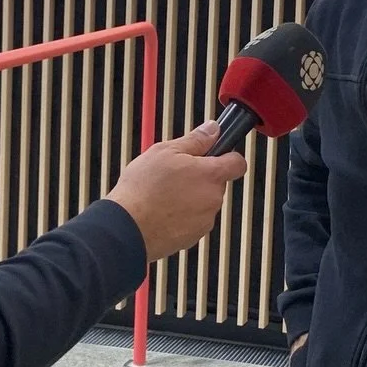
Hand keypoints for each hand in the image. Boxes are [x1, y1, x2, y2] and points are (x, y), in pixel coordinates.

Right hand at [107, 123, 246, 263]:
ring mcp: (204, 220)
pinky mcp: (193, 236)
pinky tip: (162, 211)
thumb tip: (212, 130)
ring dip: (190, 197)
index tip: (216, 154)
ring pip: (203, 202)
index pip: (238, 163)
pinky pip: (193, 220)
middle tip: (174, 174)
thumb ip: (195, 140)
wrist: (128, 227)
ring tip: (163, 194)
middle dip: (200, 177)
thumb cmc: (143, 189)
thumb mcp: (165, 151)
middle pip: (216, 183)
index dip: (228, 156)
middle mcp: (213, 199)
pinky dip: (182, 215)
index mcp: (210, 175)